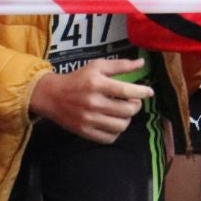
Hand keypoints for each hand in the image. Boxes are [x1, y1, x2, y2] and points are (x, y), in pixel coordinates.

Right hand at [29, 58, 155, 142]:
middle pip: (127, 110)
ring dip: (127, 119)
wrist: (52, 96)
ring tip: (123, 112)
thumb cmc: (78, 79)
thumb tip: (141, 63)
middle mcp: (93, 103)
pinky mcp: (84, 132)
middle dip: (136, 106)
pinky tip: (113, 122)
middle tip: (133, 102)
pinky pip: (109, 138)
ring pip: (121, 126)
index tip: (149, 92)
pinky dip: (116, 132)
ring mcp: (88, 119)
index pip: (126, 91)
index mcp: (97, 84)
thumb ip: (120, 65)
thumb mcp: (97, 66)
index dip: (142, 92)